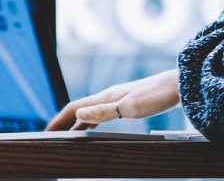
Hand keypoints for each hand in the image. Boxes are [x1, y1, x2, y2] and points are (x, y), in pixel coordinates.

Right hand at [45, 69, 179, 130]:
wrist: (179, 85)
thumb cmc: (157, 95)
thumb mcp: (130, 107)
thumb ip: (103, 112)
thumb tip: (78, 116)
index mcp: (106, 97)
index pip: (74, 109)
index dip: (58, 121)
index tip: (44, 133)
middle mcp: (109, 96)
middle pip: (80, 111)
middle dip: (63, 123)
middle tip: (50, 137)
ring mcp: (118, 99)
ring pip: (90, 113)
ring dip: (76, 125)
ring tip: (66, 137)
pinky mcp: (128, 103)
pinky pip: (102, 114)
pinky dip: (91, 123)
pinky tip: (93, 129)